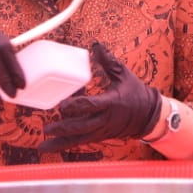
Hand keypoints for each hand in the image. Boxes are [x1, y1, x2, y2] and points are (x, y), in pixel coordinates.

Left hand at [39, 42, 162, 152]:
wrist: (149, 116)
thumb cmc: (136, 94)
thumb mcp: (125, 76)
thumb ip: (109, 62)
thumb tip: (97, 46)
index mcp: (110, 103)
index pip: (91, 105)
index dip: (76, 105)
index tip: (62, 104)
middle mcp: (104, 120)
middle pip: (81, 127)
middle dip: (63, 128)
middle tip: (47, 128)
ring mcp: (101, 130)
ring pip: (79, 139)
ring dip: (60, 143)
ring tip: (43, 146)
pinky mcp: (99, 136)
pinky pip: (81, 142)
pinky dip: (65, 144)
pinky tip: (50, 146)